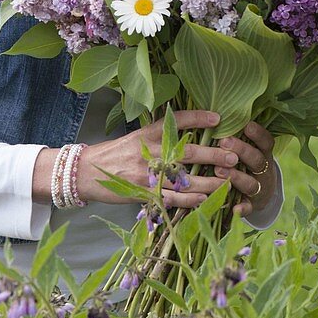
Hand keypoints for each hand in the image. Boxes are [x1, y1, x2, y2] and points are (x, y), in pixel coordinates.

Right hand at [75, 110, 238, 208]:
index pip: (176, 121)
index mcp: (147, 134)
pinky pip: (170, 198)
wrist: (84, 172)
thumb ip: (158, 136)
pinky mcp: (142, 193)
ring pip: (184, 178)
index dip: (198, 118)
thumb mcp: (135, 137)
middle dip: (213, 154)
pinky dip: (188, 199)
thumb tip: (186, 132)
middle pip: (187, 152)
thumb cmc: (114, 154)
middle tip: (233, 156)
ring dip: (208, 181)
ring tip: (228, 182)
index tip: (218, 118)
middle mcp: (149, 151)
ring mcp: (146, 174)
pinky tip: (204, 199)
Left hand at [214, 120, 276, 218]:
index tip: (246, 125)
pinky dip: (242, 208)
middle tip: (223, 142)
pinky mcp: (252, 205)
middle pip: (256, 160)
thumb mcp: (249, 149)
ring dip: (236, 176)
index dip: (258, 134)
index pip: (266, 142)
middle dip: (241, 150)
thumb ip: (239, 136)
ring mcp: (258, 188)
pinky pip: (248, 207)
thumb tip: (219, 114)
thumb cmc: (247, 163)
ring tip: (218, 170)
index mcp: (263, 154)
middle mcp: (263, 170)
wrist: (263, 194)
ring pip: (250, 183)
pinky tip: (234, 209)